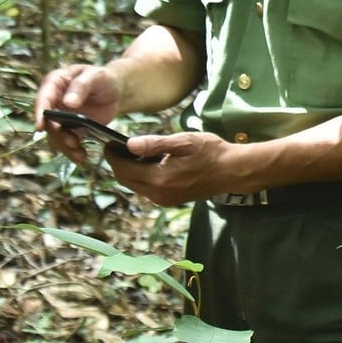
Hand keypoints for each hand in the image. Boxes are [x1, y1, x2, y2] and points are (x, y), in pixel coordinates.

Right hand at [33, 64, 122, 163]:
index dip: (40, 113)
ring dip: (64, 146)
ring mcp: (60, 117)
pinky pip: (66, 143)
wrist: (116, 91)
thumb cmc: (104, 78)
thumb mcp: (96, 76)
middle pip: (48, 121)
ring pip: (55, 135)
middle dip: (58, 134)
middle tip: (73, 142)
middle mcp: (53, 102)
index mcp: (55, 83)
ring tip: (80, 154)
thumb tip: (67, 103)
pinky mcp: (70, 129)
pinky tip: (82, 157)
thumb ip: (81, 86)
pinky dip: (72, 151)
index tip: (40, 127)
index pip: (43, 99)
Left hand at [105, 132, 233, 206]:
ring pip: (136, 185)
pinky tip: (151, 163)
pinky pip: (147, 188)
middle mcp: (158, 194)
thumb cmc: (211, 152)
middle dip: (119, 163)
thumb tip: (130, 144)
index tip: (109, 142)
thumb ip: (155, 144)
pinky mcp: (170, 201)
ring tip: (135, 152)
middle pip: (126, 179)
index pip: (123, 169)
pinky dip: (143, 176)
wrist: (233, 171)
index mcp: (159, 179)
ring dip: (131, 170)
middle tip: (118, 145)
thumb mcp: (184, 142)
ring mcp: (164, 200)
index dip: (112, 155)